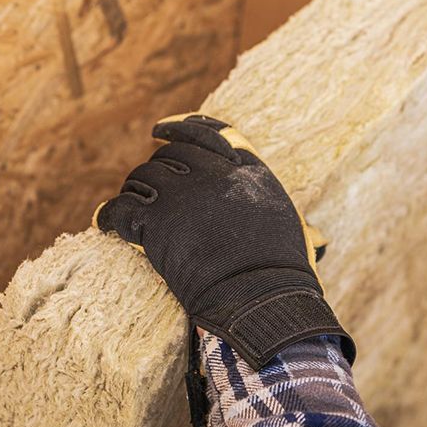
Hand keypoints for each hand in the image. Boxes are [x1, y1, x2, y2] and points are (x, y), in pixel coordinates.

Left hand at [95, 113, 352, 369]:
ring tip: (132, 212)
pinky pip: (120, 208)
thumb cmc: (282, 274)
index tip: (159, 130)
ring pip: (142, 177)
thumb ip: (290, 219)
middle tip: (149, 191)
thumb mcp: (294, 231)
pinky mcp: (157, 221)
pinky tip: (108, 224)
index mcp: (248, 170)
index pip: (208, 132)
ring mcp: (183, 194)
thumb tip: (318, 237)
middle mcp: (214, 173)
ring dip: (135, 194)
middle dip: (158, 170)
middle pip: (171, 155)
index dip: (180, 127)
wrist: (261, 298)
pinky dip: (110, 216)